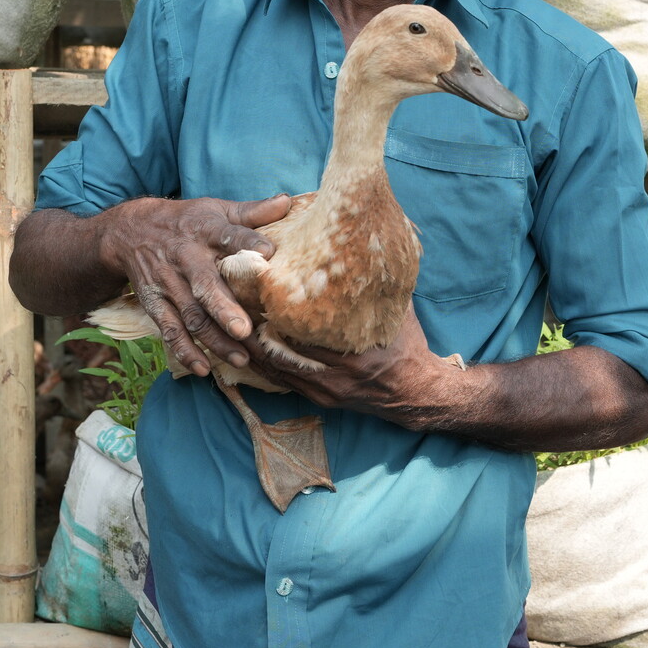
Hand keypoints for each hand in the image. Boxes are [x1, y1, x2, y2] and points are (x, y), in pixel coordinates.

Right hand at [94, 195, 290, 375]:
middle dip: (224, 309)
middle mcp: (185, 258)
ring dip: (214, 339)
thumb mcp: (216, 209)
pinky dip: (184, 350)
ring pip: (191, 315)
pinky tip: (203, 368)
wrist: (131, 231)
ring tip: (240, 358)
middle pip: (205, 285)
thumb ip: (252, 212)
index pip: (228, 235)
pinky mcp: (154, 303)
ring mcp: (168, 283)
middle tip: (246, 330)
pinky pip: (169, 329)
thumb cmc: (187, 222)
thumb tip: (289, 202)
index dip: (247, 242)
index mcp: (205, 231)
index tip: (269, 252)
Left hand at [237, 304, 469, 427]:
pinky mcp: (319, 399)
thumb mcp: (395, 311)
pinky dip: (264, 364)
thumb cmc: (407, 345)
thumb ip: (373, 287)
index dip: (273, 313)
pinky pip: (282, 382)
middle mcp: (333, 377)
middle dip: (251, 331)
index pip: (300, 333)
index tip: (255, 288)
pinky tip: (247, 348)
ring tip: (230, 325)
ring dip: (251, 349)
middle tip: (230, 304)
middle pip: (278, 354)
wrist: (417, 391)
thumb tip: (359, 248)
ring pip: (274, 371)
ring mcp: (323, 392)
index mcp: (352, 354)